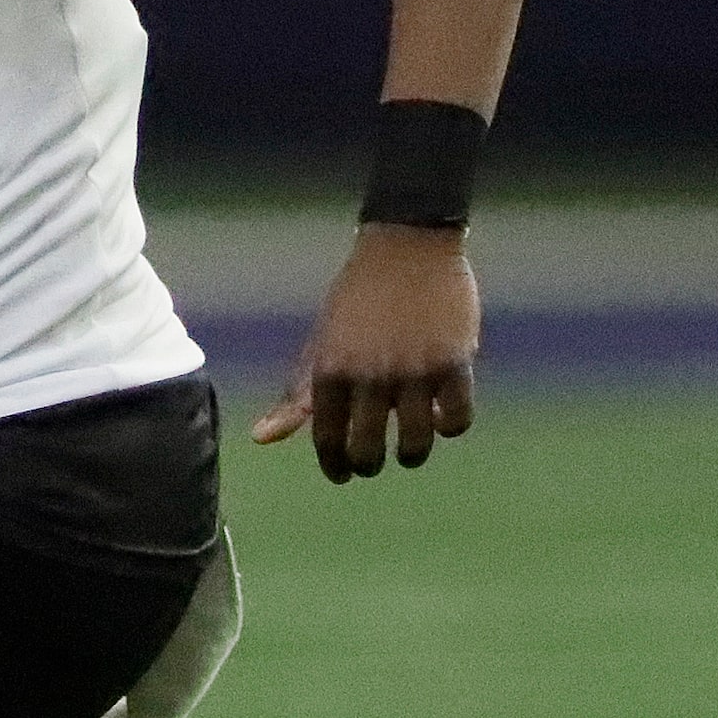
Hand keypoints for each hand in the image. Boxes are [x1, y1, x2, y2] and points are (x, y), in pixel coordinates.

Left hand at [252, 223, 478, 481]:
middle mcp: (369, 374)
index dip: (335, 465)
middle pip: (368, 452)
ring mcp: (414, 370)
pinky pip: (456, 420)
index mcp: (330, 368)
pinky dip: (449, 426)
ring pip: (416, 445)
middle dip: (368, 466)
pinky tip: (440, 415)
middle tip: (372, 462)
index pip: (327, 439)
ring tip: (409, 448)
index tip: (342, 474)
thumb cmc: (357, 298)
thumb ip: (298, 395)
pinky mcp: (454, 363)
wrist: (406, 244)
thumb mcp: (323, 342)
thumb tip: (261, 439)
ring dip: (411, 454)